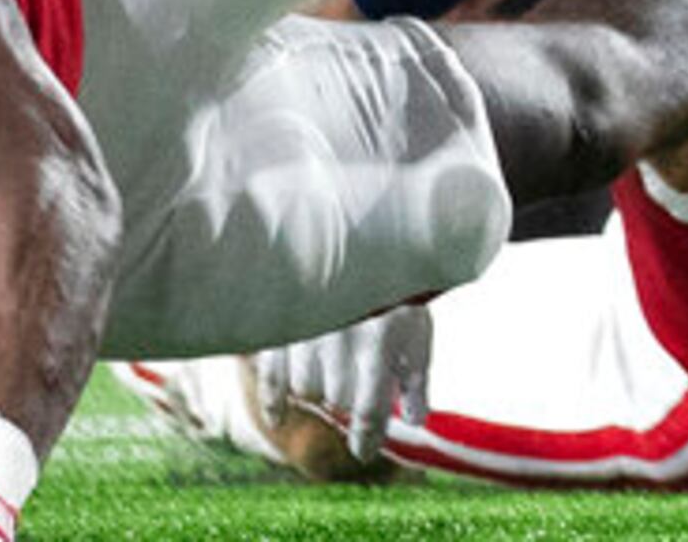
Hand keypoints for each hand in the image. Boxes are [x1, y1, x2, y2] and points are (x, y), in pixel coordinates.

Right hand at [253, 303, 431, 466]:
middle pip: (337, 399)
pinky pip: (271, 376)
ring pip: (306, 388)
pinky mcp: (282, 325)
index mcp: (376, 344)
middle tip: (353, 376)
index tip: (363, 451)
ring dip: (318, 385)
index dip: (366, 438)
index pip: (368, 411)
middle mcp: (339, 342)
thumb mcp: (416, 330)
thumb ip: (416, 379)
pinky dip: (273, 400)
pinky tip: (278, 418)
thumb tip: (415, 422)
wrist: (364, 234)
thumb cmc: (398, 288)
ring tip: (329, 362)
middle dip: (347, 395)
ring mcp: (306, 333)